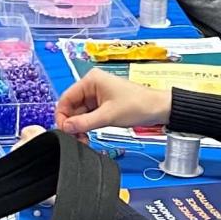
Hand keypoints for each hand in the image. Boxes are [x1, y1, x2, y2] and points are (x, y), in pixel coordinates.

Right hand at [55, 68, 175, 138]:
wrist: (158, 109)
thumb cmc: (138, 105)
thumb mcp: (108, 116)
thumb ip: (84, 122)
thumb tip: (66, 127)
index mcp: (91, 80)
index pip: (66, 98)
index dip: (62, 115)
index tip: (64, 130)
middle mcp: (92, 85)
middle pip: (72, 106)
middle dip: (72, 123)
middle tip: (75, 138)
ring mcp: (97, 95)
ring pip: (79, 113)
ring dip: (79, 126)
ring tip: (83, 139)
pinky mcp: (103, 105)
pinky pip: (88, 115)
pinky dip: (87, 126)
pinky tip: (88, 135)